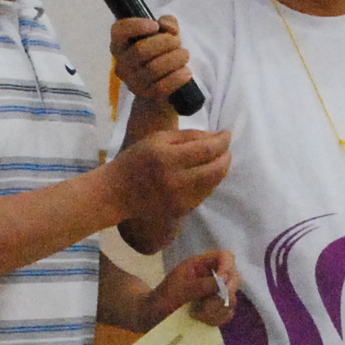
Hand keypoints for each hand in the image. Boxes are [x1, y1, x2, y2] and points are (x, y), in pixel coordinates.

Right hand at [110, 14, 195, 111]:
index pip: (119, 31)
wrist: (161, 88)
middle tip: (177, 42)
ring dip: (175, 58)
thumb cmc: (160, 53)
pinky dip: (178, 77)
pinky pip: (162, 86)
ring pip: (153, 68)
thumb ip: (167, 23)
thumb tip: (170, 29)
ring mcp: (133, 82)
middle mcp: (122, 64)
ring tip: (184, 55)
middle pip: (140, 50)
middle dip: (165, 42)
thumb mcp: (164, 33)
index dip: (136, 26)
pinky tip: (186, 71)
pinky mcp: (147, 95)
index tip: (155, 25)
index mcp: (121, 45)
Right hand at [112, 125, 228, 221]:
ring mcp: (181, 199)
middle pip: (216, 169)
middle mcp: (177, 181)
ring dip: (220, 169)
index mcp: (168, 158)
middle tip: (225, 147)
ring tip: (217, 159)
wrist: (118, 193)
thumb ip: (189, 136)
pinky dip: (210, 182)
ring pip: (214, 183)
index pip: (207, 149)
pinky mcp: (182, 210)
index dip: (222, 141)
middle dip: (226, 156)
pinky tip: (204, 173)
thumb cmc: (136, 160)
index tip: (226, 134)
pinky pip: (204, 194)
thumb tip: (217, 137)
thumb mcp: (158, 139)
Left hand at [142, 250, 237, 330]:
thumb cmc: (161, 298)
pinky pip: (227, 314)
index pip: (226, 257)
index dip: (228, 267)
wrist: (153, 317)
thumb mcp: (177, 289)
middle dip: (222, 295)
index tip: (221, 282)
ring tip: (198, 316)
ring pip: (232, 299)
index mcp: (201, 265)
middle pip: (234, 279)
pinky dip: (217, 319)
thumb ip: (200, 284)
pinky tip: (202, 321)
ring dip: (217, 310)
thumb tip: (224, 279)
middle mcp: (211, 278)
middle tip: (205, 307)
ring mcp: (215, 294)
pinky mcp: (216, 310)